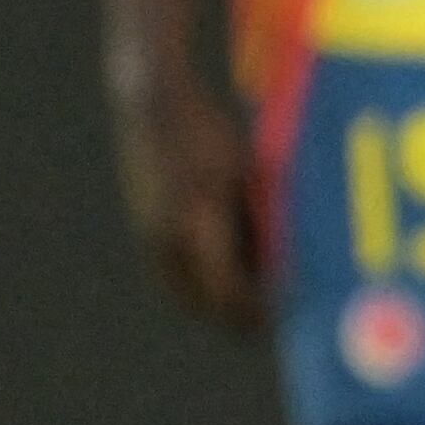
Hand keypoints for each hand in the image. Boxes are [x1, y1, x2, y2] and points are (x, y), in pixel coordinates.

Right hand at [113, 76, 264, 329]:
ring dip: (210, 300)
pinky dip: (194, 279)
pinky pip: (169, 269)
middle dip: (230, 315)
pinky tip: (224, 267)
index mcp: (196, 222)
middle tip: (262, 320)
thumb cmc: (209, 134)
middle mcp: (166, 236)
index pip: (226, 289)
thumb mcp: (247, 176)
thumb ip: (261, 223)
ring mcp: (149, 233)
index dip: (253, 310)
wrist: (152, 103)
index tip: (278, 315)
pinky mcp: (143, 226)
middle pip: (199, 301)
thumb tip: (281, 267)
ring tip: (247, 298)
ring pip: (180, 289)